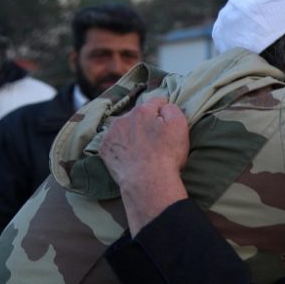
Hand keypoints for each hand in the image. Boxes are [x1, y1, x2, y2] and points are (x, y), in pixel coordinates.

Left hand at [100, 98, 190, 234]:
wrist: (148, 182)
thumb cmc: (167, 155)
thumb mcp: (180, 126)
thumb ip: (172, 109)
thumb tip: (164, 106)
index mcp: (143, 111)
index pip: (156, 102)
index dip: (164, 111)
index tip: (167, 122)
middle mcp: (124, 118)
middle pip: (138, 114)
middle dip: (145, 122)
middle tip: (154, 139)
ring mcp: (111, 133)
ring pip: (123, 127)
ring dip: (131, 132)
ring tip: (140, 148)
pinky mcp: (104, 149)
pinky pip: (113, 141)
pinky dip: (120, 145)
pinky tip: (129, 156)